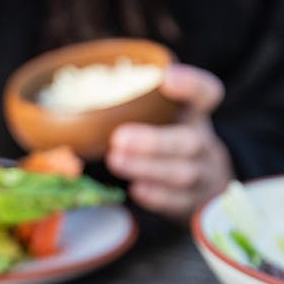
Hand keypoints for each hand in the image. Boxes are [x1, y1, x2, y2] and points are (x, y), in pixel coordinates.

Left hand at [106, 63, 234, 222]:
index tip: (166, 78)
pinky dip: (156, 196)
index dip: (191, 85)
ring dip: (146, 168)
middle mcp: (203, 144)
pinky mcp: (193, 204)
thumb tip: (77, 109)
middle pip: (190, 141)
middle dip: (153, 141)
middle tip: (118, 139)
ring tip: (116, 161)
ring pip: (183, 173)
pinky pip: (179, 201)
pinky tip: (135, 189)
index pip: (206, 94)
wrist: (204, 187)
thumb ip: (136, 112)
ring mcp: (202, 176)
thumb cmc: (168, 146)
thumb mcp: (163, 123)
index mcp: (195, 117)